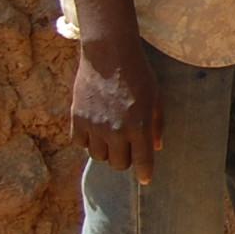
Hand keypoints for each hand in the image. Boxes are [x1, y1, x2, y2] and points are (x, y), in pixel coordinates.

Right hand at [72, 36, 161, 183]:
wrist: (109, 54)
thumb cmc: (138, 74)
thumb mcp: (156, 98)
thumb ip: (157, 124)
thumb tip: (156, 147)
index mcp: (139, 126)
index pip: (142, 160)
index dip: (144, 173)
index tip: (145, 179)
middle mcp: (115, 130)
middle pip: (118, 163)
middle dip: (125, 160)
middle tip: (127, 150)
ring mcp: (94, 125)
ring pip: (98, 156)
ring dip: (106, 151)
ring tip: (111, 139)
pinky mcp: (77, 118)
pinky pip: (80, 143)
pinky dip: (87, 142)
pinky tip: (94, 132)